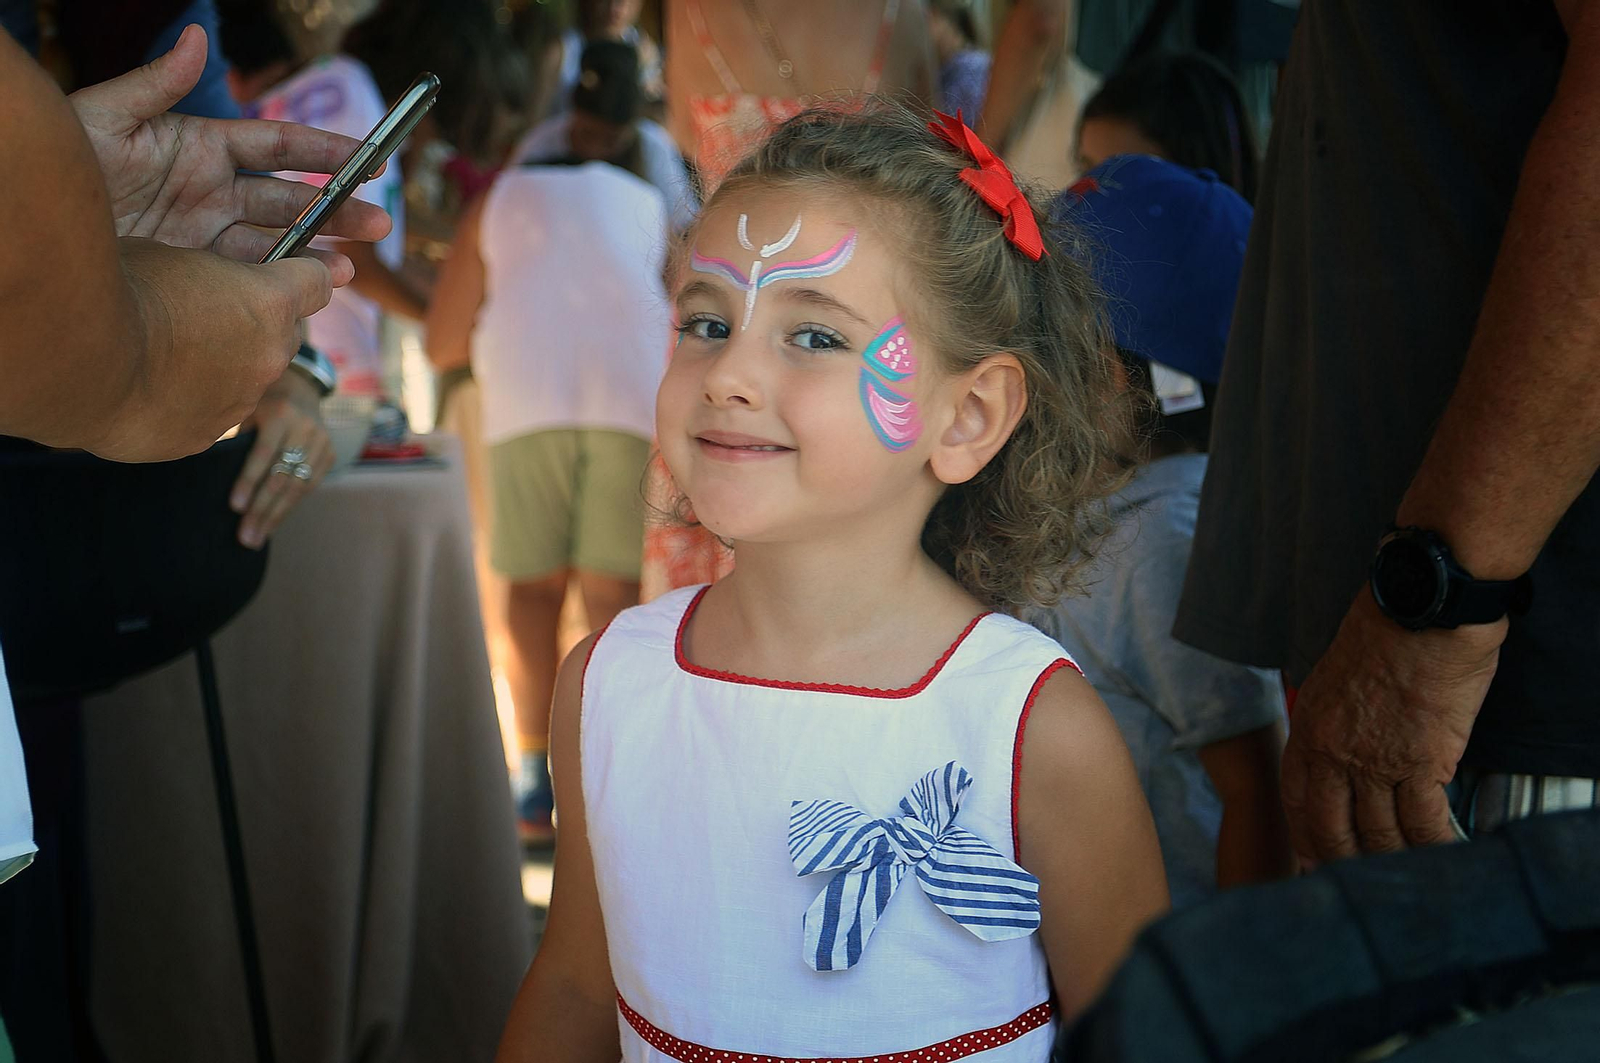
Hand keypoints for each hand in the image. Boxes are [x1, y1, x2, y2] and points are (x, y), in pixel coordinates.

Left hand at [68, 24, 390, 281]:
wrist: (33, 230)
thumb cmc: (62, 165)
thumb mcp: (103, 117)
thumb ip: (156, 83)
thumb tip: (196, 40)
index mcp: (201, 148)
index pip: (280, 147)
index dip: (327, 152)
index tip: (369, 157)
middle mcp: (212, 193)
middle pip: (291, 201)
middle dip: (339, 210)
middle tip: (379, 222)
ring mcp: (206, 236)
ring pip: (277, 244)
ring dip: (319, 253)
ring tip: (351, 268)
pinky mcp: (194, 273)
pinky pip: (249, 278)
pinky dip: (284, 283)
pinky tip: (310, 288)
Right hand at [98, 237, 332, 460]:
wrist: (80, 360)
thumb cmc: (118, 291)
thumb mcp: (166, 255)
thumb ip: (204, 269)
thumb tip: (201, 280)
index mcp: (269, 300)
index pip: (316, 282)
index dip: (303, 274)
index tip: (290, 274)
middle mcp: (271, 354)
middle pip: (282, 334)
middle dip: (255, 324)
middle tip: (207, 314)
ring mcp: (243, 400)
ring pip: (246, 378)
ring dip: (221, 366)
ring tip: (167, 356)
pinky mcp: (208, 435)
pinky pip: (208, 413)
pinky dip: (188, 402)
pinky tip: (149, 388)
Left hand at [230, 369, 332, 548]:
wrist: (300, 387)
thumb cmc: (259, 401)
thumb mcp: (245, 409)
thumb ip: (237, 437)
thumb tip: (213, 475)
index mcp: (280, 414)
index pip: (264, 454)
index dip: (249, 482)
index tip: (235, 507)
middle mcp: (305, 429)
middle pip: (283, 476)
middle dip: (262, 509)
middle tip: (245, 537)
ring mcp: (322, 442)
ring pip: (298, 487)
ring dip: (275, 516)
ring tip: (256, 538)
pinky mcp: (330, 454)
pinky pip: (310, 486)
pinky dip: (290, 506)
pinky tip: (273, 523)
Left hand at [1281, 587, 1505, 866]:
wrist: (1421, 609)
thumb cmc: (1386, 630)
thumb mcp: (1335, 675)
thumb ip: (1335, 717)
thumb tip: (1349, 746)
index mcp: (1308, 728)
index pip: (1297, 799)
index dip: (1305, 836)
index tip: (1312, 860)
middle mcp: (1333, 753)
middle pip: (1331, 828)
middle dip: (1344, 860)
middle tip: (1357, 881)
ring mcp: (1375, 762)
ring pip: (1379, 833)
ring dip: (1392, 859)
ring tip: (1404, 876)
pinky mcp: (1421, 763)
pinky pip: (1424, 823)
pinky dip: (1434, 846)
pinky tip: (1443, 856)